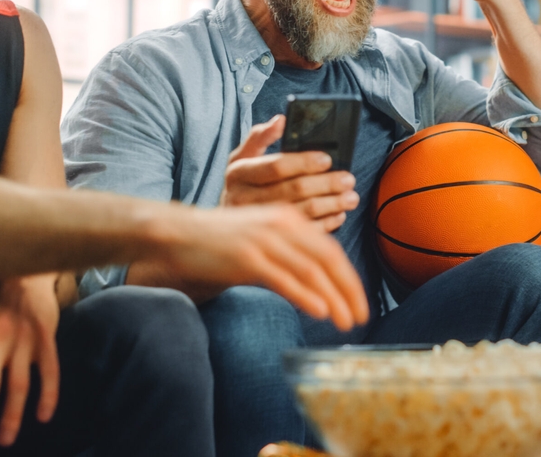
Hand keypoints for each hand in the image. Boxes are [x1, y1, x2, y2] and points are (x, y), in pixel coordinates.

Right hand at [165, 203, 369, 329]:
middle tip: (362, 316)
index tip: (361, 302)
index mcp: (290, 219)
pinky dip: (305, 295)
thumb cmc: (221, 242)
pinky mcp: (246, 258)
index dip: (350, 278)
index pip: (331, 250)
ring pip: (310, 271)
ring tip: (346, 322)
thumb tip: (319, 286)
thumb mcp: (263, 239)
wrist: (178, 234)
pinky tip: (320, 311)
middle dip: (349, 290)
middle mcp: (282, 225)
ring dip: (334, 298)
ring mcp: (265, 240)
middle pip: (328, 260)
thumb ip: (290, 255)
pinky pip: (283, 278)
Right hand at [222, 115, 358, 231]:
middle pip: (294, 190)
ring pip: (303, 213)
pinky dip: (326, 223)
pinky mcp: (270, 242)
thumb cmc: (242, 184)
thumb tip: (281, 119)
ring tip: (351, 197)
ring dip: (332, 204)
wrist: (221, 228)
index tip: (328, 159)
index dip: (304, 162)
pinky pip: (304, 232)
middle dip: (326, 184)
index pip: (276, 166)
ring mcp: (257, 223)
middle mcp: (244, 198)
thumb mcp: (242, 157)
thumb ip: (260, 137)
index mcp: (239, 173)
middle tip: (349, 179)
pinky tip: (339, 214)